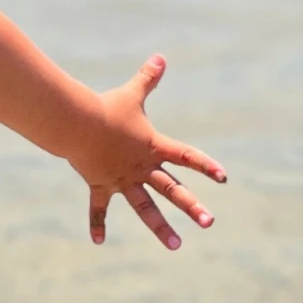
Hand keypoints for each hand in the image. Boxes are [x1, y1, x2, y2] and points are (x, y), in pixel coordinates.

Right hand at [69, 55, 225, 249]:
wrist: (78, 123)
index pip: (186, 156)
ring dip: (160, 228)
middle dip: (192, 207)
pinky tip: (99, 242)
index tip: (224, 178)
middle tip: (209, 223)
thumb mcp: (131, 94)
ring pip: (145, 208)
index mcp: (153, 147)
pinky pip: (99, 207)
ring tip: (177, 246)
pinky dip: (97, 223)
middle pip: (172, 189)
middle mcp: (142, 167)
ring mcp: (122, 179)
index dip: (206, 165)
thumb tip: (161, 57)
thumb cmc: (107, 107)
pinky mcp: (101, 184)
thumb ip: (148, 78)